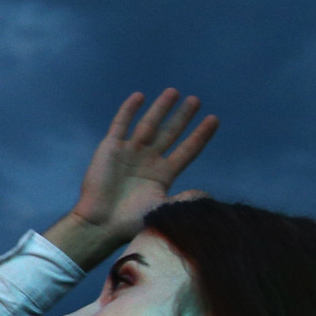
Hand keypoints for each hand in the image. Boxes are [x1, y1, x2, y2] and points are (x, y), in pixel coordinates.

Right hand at [45, 90, 219, 269]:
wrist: (101, 223)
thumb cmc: (132, 221)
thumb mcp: (165, 211)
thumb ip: (186, 200)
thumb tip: (206, 194)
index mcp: (164, 174)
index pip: (187, 149)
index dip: (200, 135)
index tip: (214, 119)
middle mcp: (149, 160)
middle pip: (170, 133)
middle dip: (183, 117)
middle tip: (195, 100)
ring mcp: (130, 152)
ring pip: (149, 124)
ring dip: (161, 108)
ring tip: (174, 92)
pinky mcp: (111, 148)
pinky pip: (121, 124)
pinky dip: (129, 110)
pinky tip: (140, 96)